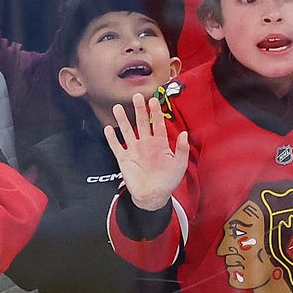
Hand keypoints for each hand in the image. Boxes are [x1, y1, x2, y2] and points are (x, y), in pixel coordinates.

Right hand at [105, 92, 187, 212]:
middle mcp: (146, 143)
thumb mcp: (179, 165)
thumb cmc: (168, 181)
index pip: (158, 124)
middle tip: (136, 96)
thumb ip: (182, 149)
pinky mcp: (124, 159)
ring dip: (123, 119)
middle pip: (142, 123)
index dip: (156, 112)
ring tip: (117, 107)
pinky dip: (112, 138)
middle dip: (139, 110)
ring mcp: (134, 150)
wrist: (153, 196)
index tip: (153, 100)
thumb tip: (184, 134)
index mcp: (160, 143)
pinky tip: (108, 128)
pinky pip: (116, 146)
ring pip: (127, 131)